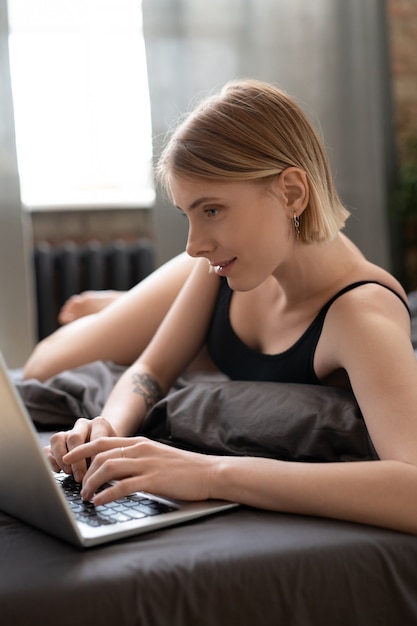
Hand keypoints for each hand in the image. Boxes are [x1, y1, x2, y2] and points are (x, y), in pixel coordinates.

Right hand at [44, 416, 117, 482]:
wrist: (105, 445)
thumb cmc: (112, 451)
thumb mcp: (116, 453)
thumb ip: (111, 459)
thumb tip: (103, 475)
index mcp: (100, 424)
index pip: (96, 439)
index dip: (95, 458)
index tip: (95, 473)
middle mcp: (83, 425)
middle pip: (74, 438)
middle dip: (76, 461)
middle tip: (80, 477)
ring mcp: (68, 432)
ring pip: (57, 439)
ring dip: (61, 459)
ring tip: (68, 473)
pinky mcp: (57, 442)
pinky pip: (47, 448)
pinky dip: (51, 460)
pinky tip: (58, 470)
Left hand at [63, 436, 215, 504]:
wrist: (210, 472)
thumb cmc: (183, 469)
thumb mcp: (156, 457)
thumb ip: (135, 459)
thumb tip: (111, 469)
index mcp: (140, 442)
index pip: (103, 440)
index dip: (82, 448)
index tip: (67, 457)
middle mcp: (141, 449)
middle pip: (101, 454)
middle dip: (83, 470)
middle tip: (77, 485)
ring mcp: (147, 463)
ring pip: (108, 468)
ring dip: (92, 483)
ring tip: (86, 496)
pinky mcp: (154, 480)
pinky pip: (123, 486)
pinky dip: (107, 494)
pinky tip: (100, 501)